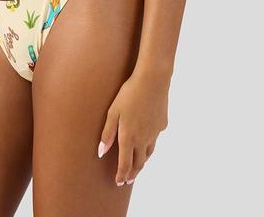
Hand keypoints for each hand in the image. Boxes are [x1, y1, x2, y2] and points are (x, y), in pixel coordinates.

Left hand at [97, 69, 169, 185]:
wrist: (152, 80)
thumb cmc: (129, 94)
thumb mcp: (113, 112)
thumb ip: (107, 133)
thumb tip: (101, 152)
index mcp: (129, 138)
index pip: (125, 165)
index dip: (122, 175)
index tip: (119, 182)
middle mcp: (144, 139)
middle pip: (139, 163)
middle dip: (132, 173)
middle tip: (128, 180)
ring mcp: (155, 132)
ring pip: (149, 153)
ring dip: (142, 161)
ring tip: (137, 165)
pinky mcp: (162, 124)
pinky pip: (155, 138)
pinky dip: (150, 144)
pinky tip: (147, 139)